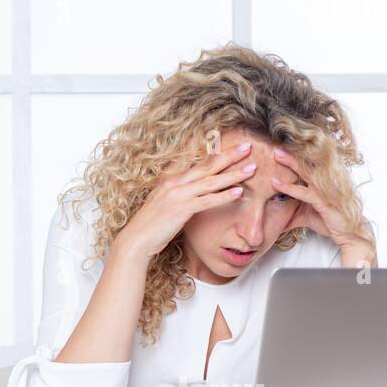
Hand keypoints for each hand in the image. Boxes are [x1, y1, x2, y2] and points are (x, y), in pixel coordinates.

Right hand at [114, 141, 256, 261]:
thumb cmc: (151, 226)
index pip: (200, 164)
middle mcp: (175, 183)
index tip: (235, 149)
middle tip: (248, 147)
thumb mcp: (165, 205)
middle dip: (230, 156)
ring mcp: (178, 195)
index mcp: (171, 181)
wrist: (136, 240)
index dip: (218, 156)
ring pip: (211, 181)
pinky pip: (207, 200)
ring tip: (251, 168)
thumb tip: (195, 195)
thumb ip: (179, 196)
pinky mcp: (181, 208)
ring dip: (233, 174)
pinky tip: (238, 192)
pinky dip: (224, 195)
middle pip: (208, 166)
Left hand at [271, 148, 374, 258]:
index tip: (276, 148)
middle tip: (275, 145)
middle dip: (290, 154)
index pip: (304, 166)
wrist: (346, 234)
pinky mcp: (324, 202)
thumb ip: (288, 214)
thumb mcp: (303, 217)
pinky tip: (276, 183)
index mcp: (317, 183)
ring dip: (291, 163)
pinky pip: (305, 192)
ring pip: (306, 173)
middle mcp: (322, 183)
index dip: (292, 157)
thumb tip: (271, 220)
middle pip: (305, 164)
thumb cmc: (327, 221)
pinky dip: (289, 187)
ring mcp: (324, 191)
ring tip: (276, 155)